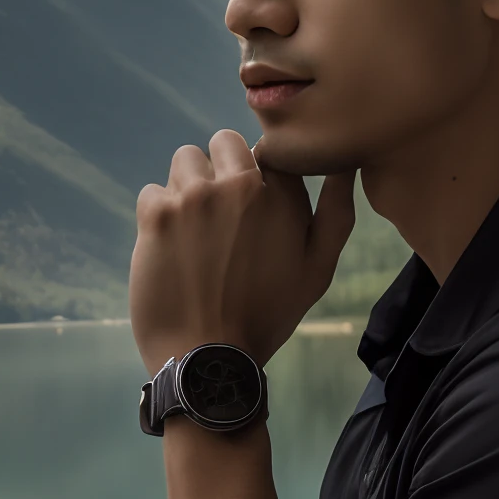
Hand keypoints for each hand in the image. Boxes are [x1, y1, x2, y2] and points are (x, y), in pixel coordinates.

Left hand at [130, 132, 354, 372]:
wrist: (207, 356)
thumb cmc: (268, 315)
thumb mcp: (318, 268)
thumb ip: (336, 211)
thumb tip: (346, 163)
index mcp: (281, 194)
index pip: (268, 150)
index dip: (260, 177)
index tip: (253, 210)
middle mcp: (238, 184)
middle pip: (223, 143)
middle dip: (221, 170)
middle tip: (221, 218)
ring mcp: (193, 196)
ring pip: (185, 161)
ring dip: (188, 187)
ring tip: (194, 233)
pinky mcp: (156, 214)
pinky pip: (153, 191)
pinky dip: (158, 214)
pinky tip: (171, 248)